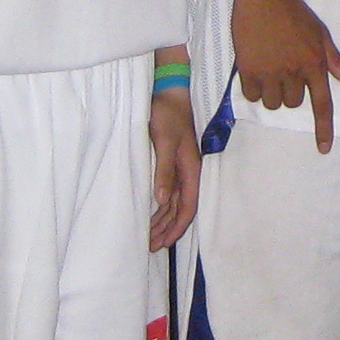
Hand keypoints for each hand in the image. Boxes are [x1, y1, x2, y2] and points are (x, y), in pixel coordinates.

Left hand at [146, 90, 200, 249]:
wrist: (169, 92)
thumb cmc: (167, 114)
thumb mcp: (164, 140)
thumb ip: (164, 170)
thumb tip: (162, 200)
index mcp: (191, 169)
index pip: (188, 207)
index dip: (177, 227)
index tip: (163, 243)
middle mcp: (188, 172)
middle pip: (182, 209)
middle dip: (168, 229)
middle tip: (150, 247)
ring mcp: (181, 168)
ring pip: (175, 203)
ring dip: (163, 220)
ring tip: (149, 237)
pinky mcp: (171, 163)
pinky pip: (169, 192)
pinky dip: (161, 207)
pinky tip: (151, 213)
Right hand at [230, 0, 339, 151]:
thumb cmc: (294, 12)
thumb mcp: (321, 33)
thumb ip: (335, 61)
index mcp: (315, 64)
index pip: (323, 104)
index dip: (324, 129)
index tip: (323, 149)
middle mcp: (294, 72)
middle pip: (293, 104)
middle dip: (290, 93)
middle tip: (284, 70)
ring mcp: (270, 71)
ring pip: (272, 103)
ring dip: (271, 93)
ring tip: (269, 68)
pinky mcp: (248, 69)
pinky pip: (251, 95)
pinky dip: (253, 88)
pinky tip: (254, 69)